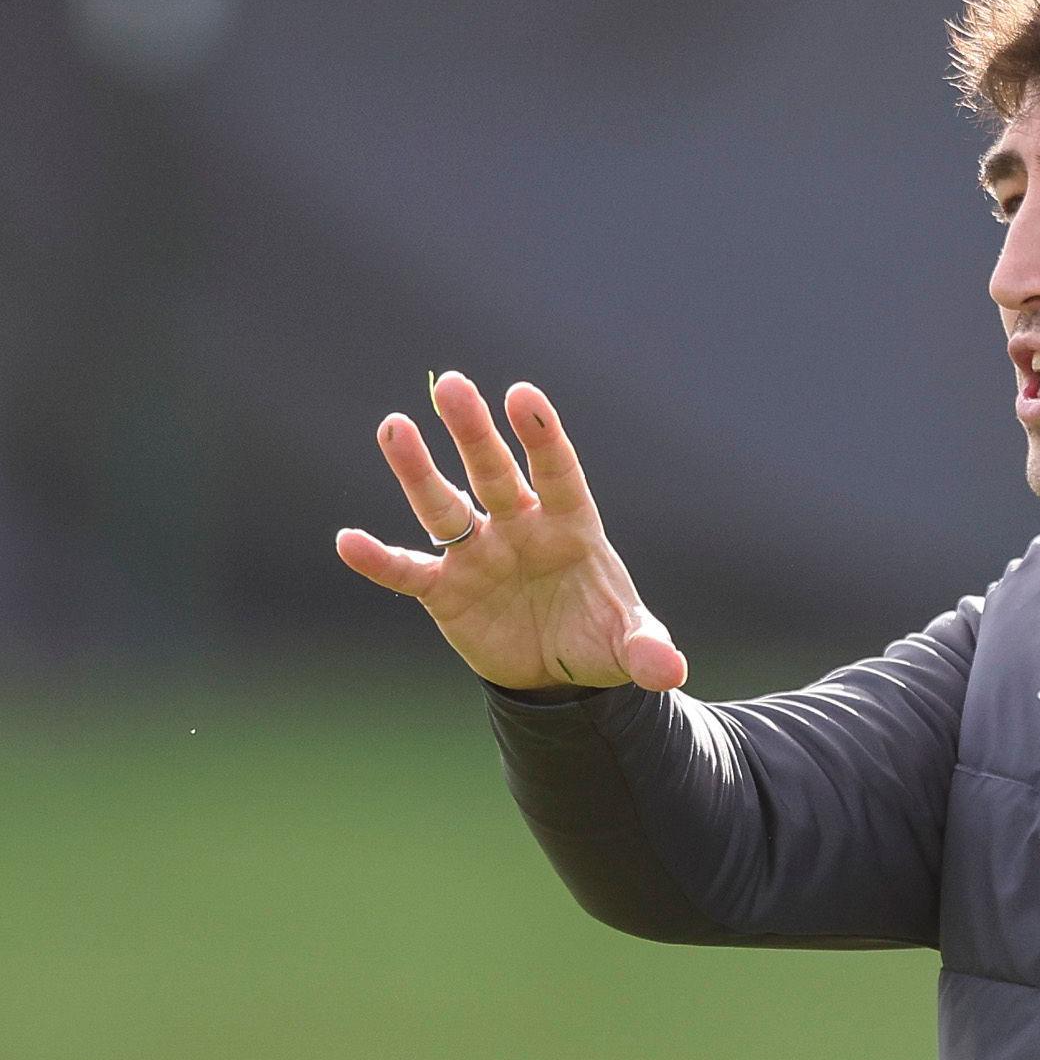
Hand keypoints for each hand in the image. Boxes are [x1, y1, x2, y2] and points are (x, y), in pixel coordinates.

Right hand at [334, 371, 686, 692]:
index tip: (522, 395)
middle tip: (452, 386)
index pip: (557, 472)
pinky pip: (409, 571)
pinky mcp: (447, 590)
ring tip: (394, 428)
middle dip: (474, 432)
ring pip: (444, 505)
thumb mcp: (630, 647)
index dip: (542, 436)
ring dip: (417, 471)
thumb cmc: (600, 637)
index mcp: (570, 525)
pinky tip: (349, 542)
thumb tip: (671, 671)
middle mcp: (520, 527)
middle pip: (493, 472)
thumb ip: (649, 651)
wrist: (559, 673)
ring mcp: (480, 554)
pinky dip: (380, 561)